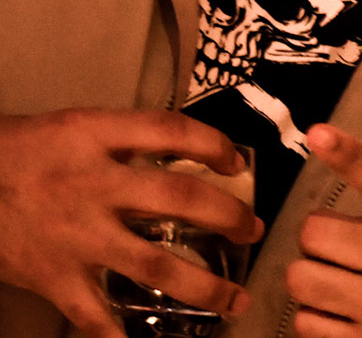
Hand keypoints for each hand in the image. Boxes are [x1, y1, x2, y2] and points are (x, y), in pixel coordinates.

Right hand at [0, 109, 259, 337]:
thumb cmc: (27, 152)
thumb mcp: (80, 126)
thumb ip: (131, 138)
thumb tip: (194, 151)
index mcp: (98, 137)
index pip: (172, 132)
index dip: (214, 146)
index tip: (237, 163)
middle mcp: (93, 185)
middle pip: (179, 200)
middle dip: (227, 218)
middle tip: (252, 231)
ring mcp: (76, 235)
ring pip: (154, 264)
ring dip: (203, 285)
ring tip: (234, 298)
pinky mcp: (54, 275)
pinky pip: (94, 313)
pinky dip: (120, 334)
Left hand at [287, 76, 361, 337]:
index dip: (349, 156)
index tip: (318, 133)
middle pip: (316, 231)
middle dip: (322, 237)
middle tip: (349, 244)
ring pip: (301, 276)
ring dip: (313, 276)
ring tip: (347, 280)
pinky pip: (302, 320)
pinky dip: (315, 316)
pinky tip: (347, 312)